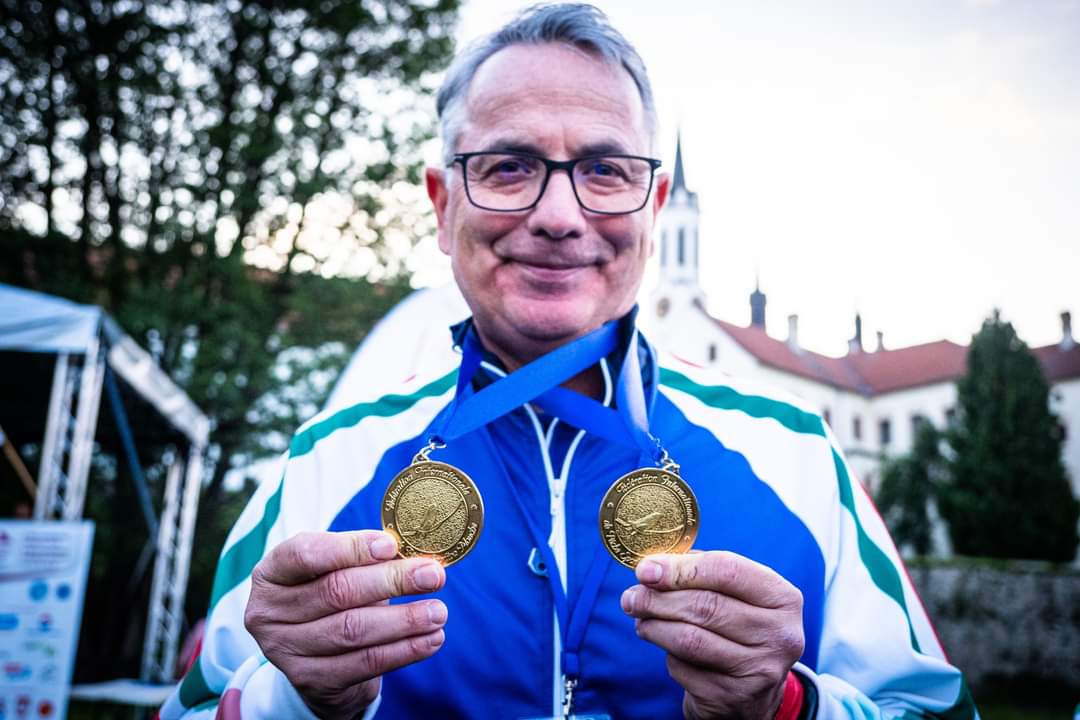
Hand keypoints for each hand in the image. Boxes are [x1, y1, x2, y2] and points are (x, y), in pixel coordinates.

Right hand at [244, 530, 446, 718]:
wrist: (317, 655)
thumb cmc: (331, 595)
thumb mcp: (336, 569)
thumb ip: (364, 557)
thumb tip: (414, 553)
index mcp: (272, 572)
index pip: (305, 554)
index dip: (350, 548)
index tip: (391, 545)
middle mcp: (269, 611)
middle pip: (336, 592)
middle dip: (391, 581)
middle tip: (433, 575)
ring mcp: (285, 649)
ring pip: (353, 630)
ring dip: (404, 620)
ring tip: (438, 611)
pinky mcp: (310, 680)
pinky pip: (364, 663)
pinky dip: (403, 650)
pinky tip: (431, 639)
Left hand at [620, 551, 803, 719]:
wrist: (754, 692)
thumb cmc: (738, 629)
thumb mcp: (736, 596)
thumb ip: (701, 573)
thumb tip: (653, 565)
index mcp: (783, 598)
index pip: (728, 571)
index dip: (681, 568)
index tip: (647, 569)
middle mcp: (779, 635)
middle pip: (706, 606)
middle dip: (659, 598)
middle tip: (632, 596)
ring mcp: (759, 670)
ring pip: (690, 639)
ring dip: (654, 626)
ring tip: (640, 619)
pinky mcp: (732, 697)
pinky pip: (684, 668)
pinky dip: (667, 654)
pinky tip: (665, 646)